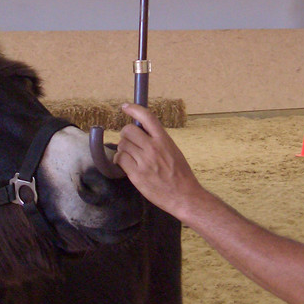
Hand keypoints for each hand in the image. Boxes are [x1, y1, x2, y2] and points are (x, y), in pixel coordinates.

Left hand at [115, 103, 204, 218]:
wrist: (184, 196)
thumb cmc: (181, 175)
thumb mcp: (173, 151)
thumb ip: (159, 141)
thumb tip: (142, 133)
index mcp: (164, 140)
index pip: (147, 117)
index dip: (134, 109)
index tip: (125, 107)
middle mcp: (153, 148)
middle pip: (128, 130)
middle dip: (126, 135)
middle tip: (130, 143)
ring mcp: (144, 161)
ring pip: (122, 145)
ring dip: (123, 149)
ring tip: (130, 156)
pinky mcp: (136, 175)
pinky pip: (120, 159)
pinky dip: (119, 160)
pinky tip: (124, 163)